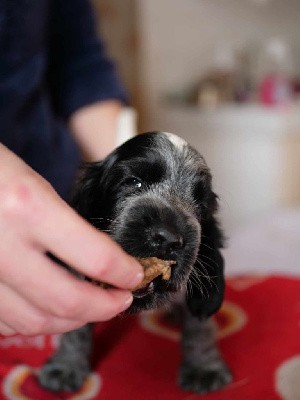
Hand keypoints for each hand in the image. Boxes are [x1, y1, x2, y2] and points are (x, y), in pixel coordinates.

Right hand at [0, 144, 142, 335]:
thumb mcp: (34, 183)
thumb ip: (65, 224)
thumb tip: (100, 261)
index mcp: (27, 207)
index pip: (95, 257)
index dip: (124, 273)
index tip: (134, 275)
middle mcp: (1, 246)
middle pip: (67, 301)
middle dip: (105, 306)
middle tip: (120, 300)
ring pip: (35, 321)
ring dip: (72, 320)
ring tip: (90, 307)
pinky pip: (6, 323)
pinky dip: (35, 321)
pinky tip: (49, 308)